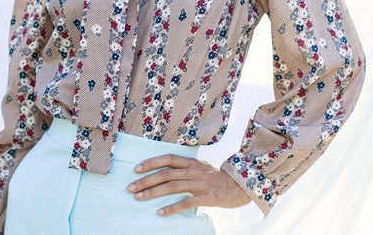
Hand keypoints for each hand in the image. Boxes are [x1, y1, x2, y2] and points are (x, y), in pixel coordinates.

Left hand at [126, 154, 250, 215]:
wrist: (241, 186)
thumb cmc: (217, 178)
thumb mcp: (200, 168)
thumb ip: (185, 168)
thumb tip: (164, 171)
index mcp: (191, 162)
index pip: (167, 159)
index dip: (151, 162)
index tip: (135, 169)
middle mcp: (194, 171)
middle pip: (166, 174)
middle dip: (146, 180)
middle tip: (130, 188)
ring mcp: (200, 184)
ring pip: (173, 186)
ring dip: (154, 193)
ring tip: (139, 198)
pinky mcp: (207, 197)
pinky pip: (187, 202)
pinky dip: (172, 207)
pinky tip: (160, 213)